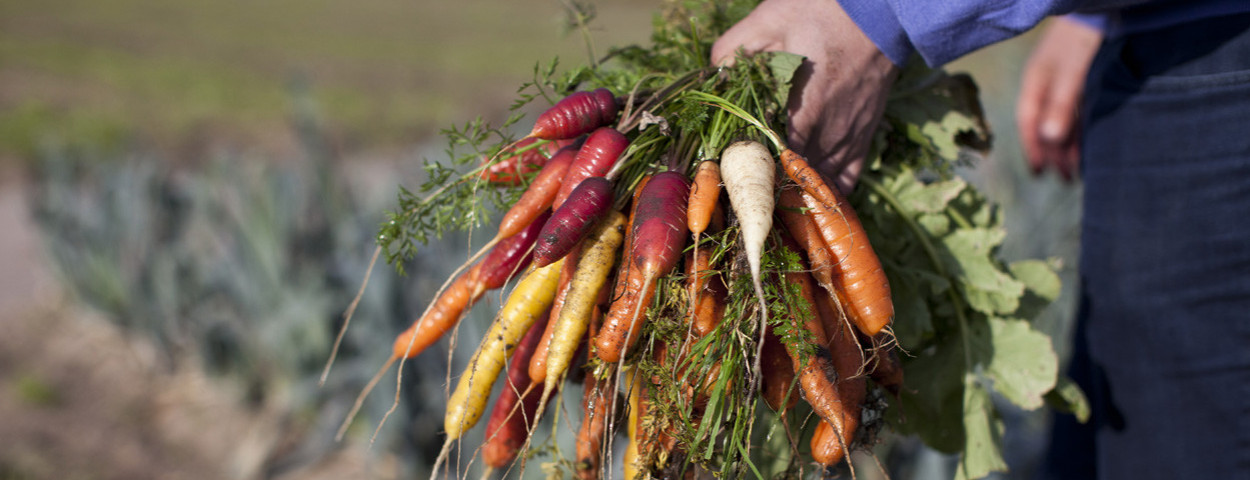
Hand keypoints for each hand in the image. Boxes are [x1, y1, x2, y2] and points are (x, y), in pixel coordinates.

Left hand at [711, 0, 897, 192]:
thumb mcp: (770, 20)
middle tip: (745, 185)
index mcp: (803, 113)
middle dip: (768, 184)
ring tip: (771, 197)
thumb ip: (734, 47)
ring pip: (818, 185)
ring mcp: (848, 139)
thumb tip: (712, 77)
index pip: (771, 164)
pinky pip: (846, 181)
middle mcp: (828, 135)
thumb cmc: (825, 13)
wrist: (881, 13)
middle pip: (792, 180)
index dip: (750, 171)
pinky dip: (826, 192)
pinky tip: (808, 196)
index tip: (731, 170)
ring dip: (794, 191)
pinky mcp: (863, 137)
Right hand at [1015, 16, 1101, 181]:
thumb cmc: (1082, 36)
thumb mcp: (1071, 70)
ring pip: (1062, 120)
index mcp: (1036, 82)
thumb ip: (1061, 103)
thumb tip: (1050, 139)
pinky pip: (1076, 111)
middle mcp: (1047, 84)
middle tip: (1067, 179)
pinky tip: (1087, 142)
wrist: (1100, 7)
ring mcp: (1064, 82)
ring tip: (1078, 168)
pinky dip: (1079, 130)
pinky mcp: (1082, 79)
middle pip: (1046, 125)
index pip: (1029, 123)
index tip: (1039, 173)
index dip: (1033, 148)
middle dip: (1054, 153)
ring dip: (1068, 144)